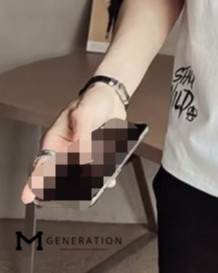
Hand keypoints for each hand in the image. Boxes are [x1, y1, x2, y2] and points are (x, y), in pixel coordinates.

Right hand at [20, 82, 125, 203]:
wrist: (113, 98)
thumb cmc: (93, 100)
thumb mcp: (84, 113)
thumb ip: (83, 135)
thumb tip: (82, 157)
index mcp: (56, 140)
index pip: (42, 163)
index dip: (35, 180)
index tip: (30, 195)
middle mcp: (68, 151)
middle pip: (61, 176)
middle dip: (67, 185)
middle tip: (78, 187)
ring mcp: (83, 155)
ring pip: (81, 177)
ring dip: (89, 181)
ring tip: (96, 182)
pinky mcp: (98, 156)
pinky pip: (99, 171)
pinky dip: (104, 177)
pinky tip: (109, 178)